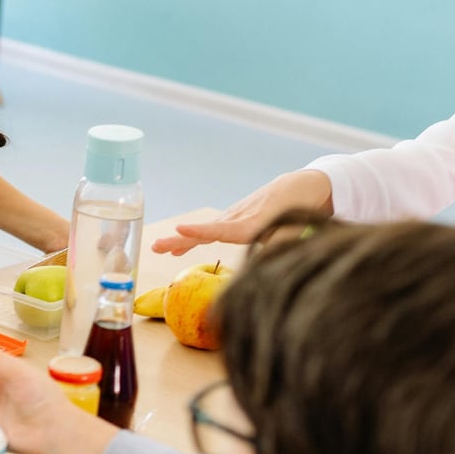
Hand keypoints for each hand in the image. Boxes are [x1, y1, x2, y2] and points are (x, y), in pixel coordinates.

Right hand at [152, 170, 333, 255]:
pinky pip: (208, 232)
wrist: (297, 187)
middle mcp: (238, 220)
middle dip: (180, 239)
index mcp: (252, 224)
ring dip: (179, 241)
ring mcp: (232, 218)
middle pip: (204, 231)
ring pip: (203, 232)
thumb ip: (276, 247)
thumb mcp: (293, 230)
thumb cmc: (298, 210)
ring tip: (157, 248)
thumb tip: (261, 267)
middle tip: (156, 246)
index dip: (201, 231)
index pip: (222, 230)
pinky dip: (192, 239)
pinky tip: (176, 250)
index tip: (180, 229)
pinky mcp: (231, 220)